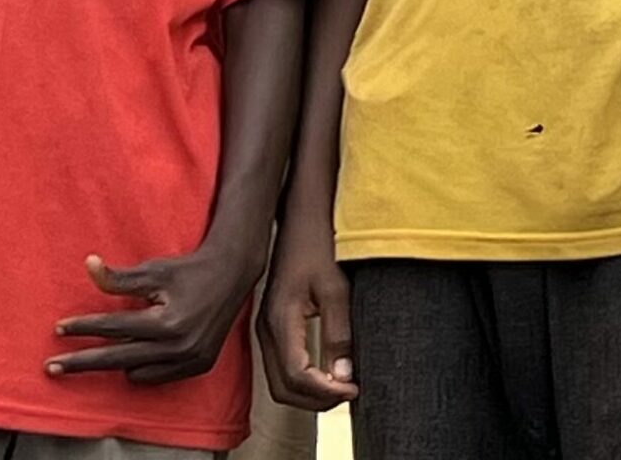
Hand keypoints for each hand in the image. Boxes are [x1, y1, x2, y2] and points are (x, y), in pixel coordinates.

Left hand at [49, 246, 259, 385]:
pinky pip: (156, 377)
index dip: (83, 327)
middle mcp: (178, 346)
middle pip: (116, 359)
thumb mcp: (154, 270)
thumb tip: (89, 265)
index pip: (114, 328)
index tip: (58, 329)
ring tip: (99, 352)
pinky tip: (130, 357)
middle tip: (51, 367)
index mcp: (167, 322)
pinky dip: (140, 368)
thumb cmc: (189, 269)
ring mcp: (189, 360)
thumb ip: (118, 277)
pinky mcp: (198, 366)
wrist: (233, 274)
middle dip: (82, 362)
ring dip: (116, 363)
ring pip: (135, 373)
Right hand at [260, 211, 357, 409]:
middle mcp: (266, 331)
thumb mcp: (336, 288)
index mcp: (280, 321)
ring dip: (309, 393)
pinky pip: (281, 367)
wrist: (299, 219)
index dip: (325, 392)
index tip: (354, 390)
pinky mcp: (271, 326)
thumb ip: (339, 333)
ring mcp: (266, 329)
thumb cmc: (318, 246)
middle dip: (316, 401)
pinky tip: (327, 373)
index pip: (296, 376)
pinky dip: (302, 380)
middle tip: (349, 394)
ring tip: (342, 387)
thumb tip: (343, 376)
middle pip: (283, 389)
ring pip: (279, 382)